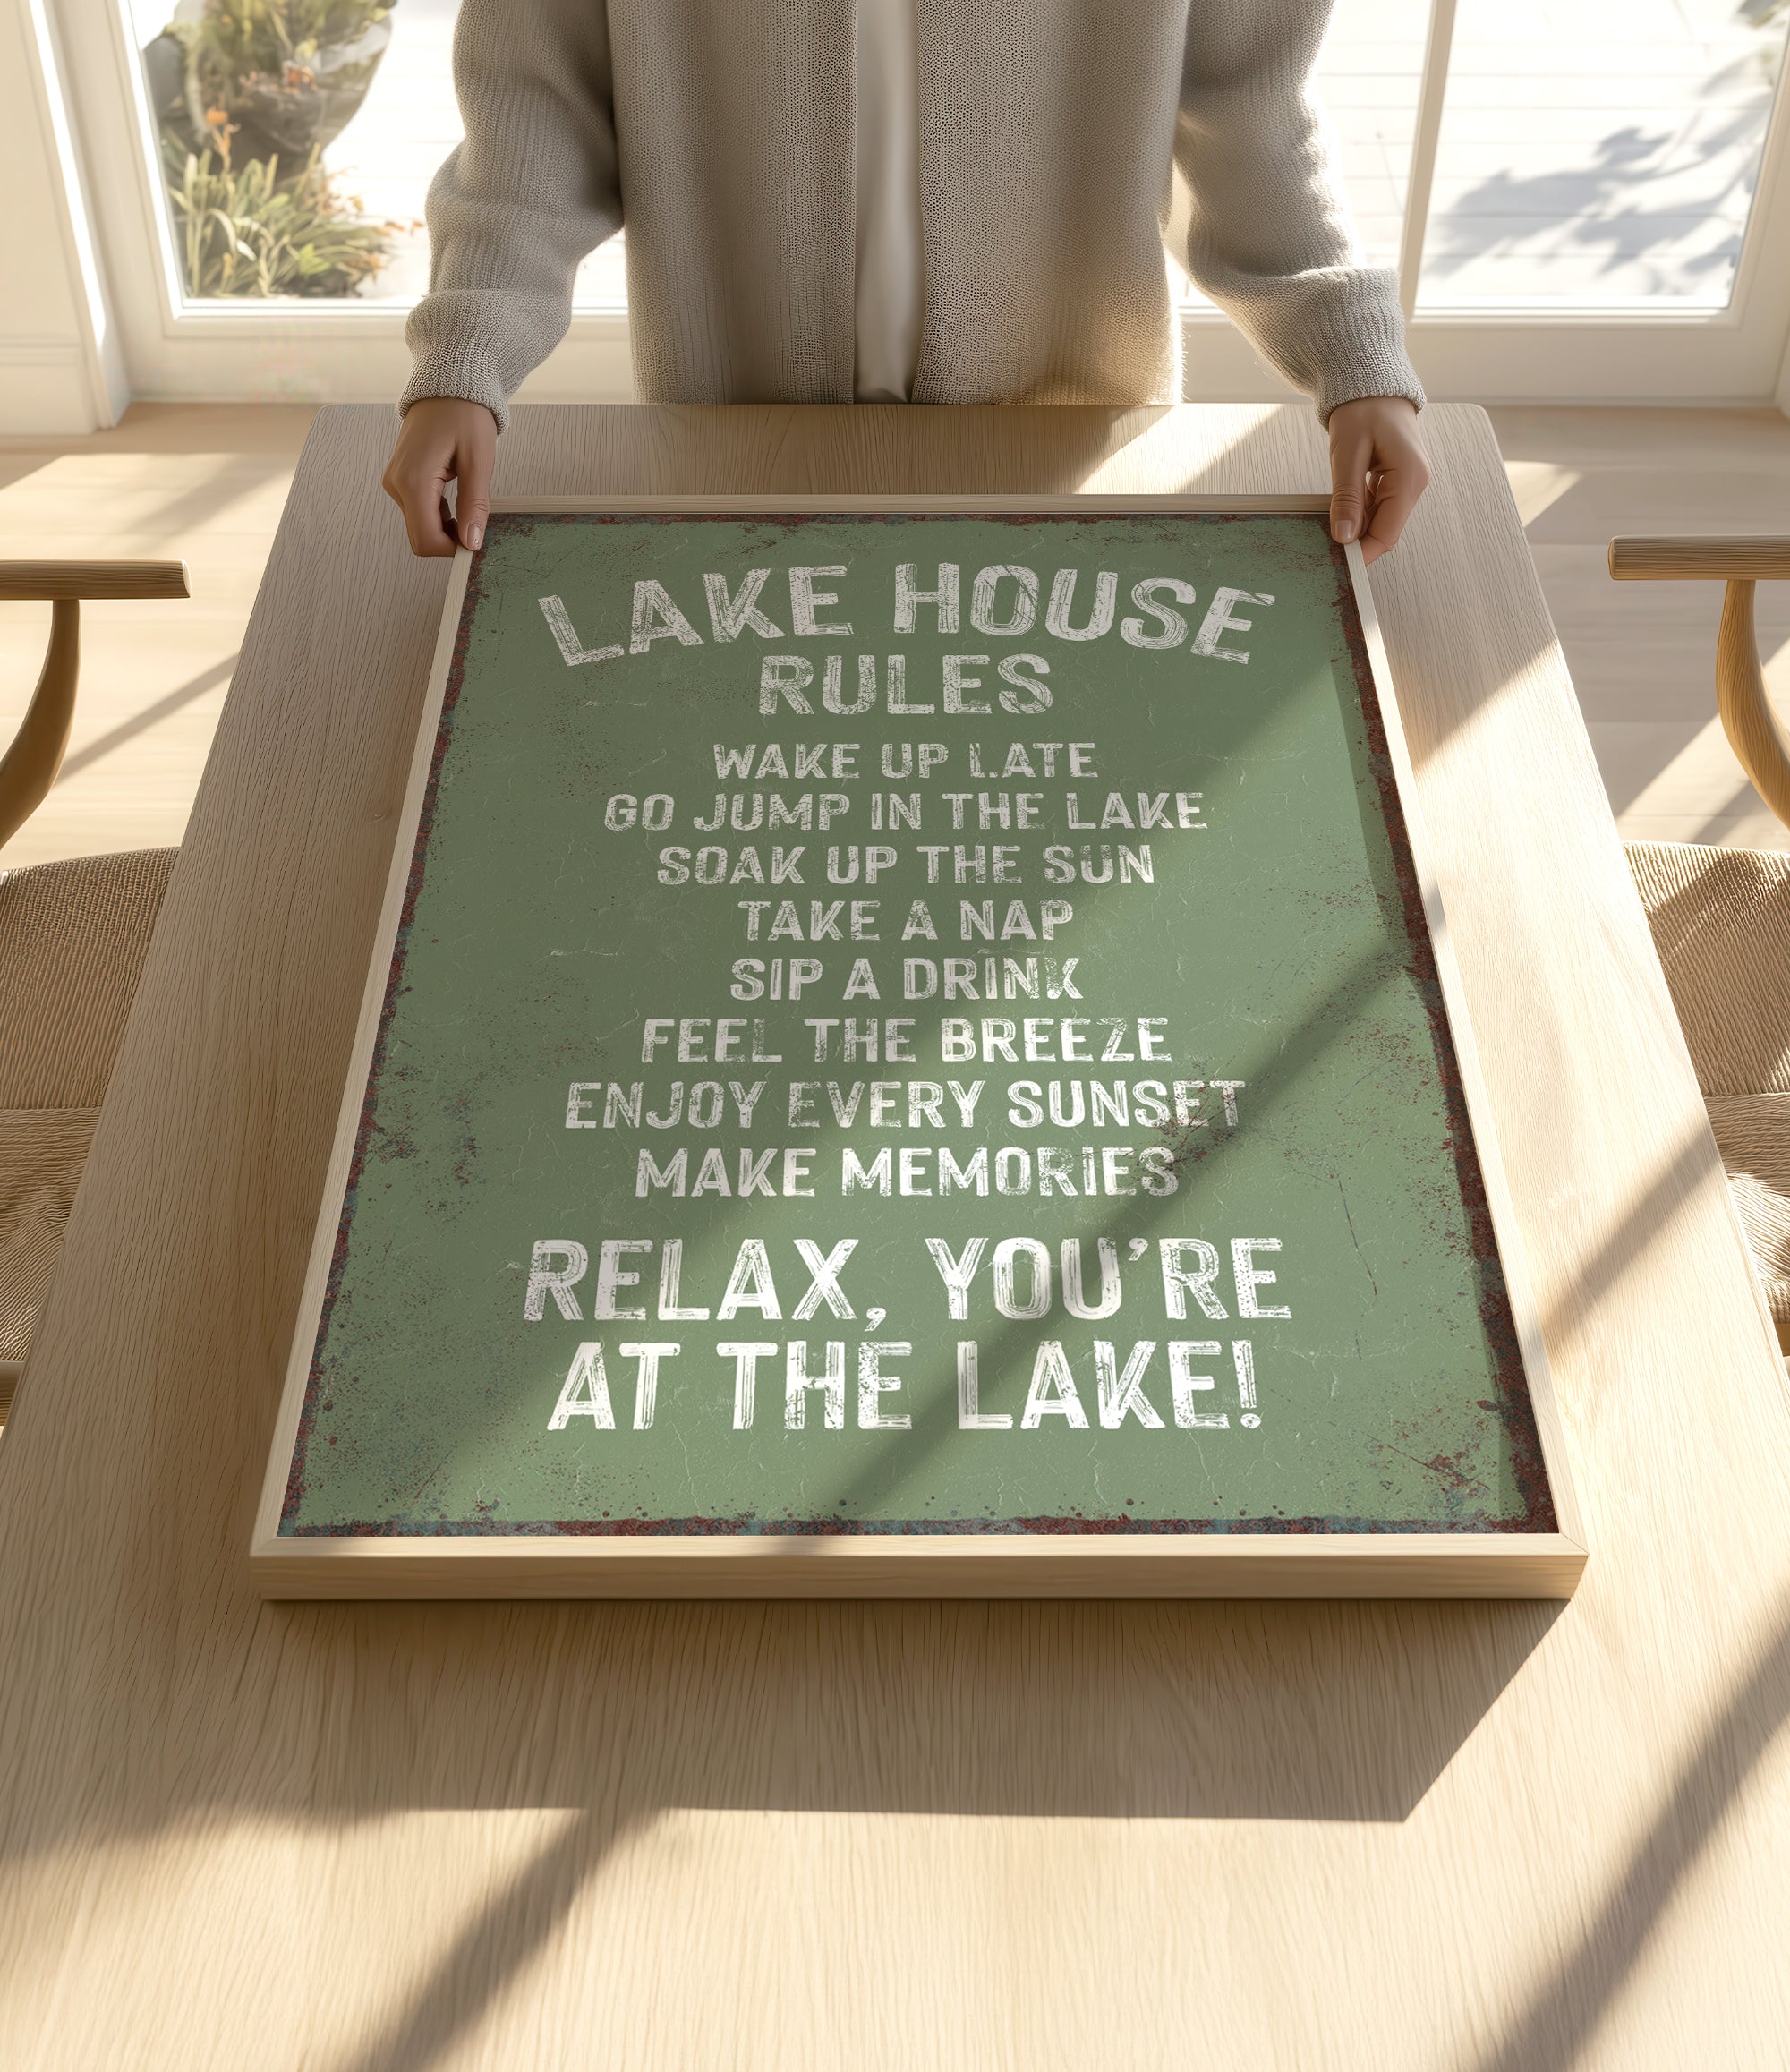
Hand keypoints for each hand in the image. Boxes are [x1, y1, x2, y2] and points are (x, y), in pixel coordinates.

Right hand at [382, 397, 496, 556]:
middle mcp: (396, 484)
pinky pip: (418, 511)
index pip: (426, 540)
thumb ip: (474, 506)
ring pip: (420, 526)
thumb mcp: (478, 462)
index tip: (476, 541)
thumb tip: (471, 543)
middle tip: (475, 520)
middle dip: (449, 538)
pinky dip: (438, 514)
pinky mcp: (398, 479)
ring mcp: (394, 481)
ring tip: (466, 500)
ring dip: (445, 525)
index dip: (452, 549)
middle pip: (420, 537)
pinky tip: (455, 496)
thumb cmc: (465, 415)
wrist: (448, 386)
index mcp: (413, 481)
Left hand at [1327, 397, 1429, 564]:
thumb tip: (1344, 537)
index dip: (1364, 553)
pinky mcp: (1398, 478)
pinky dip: (1360, 511)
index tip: (1339, 566)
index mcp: (1410, 477)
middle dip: (1358, 541)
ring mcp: (1409, 481)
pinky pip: (1379, 505)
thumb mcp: (1348, 454)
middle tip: (1326, 548)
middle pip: (1386, 529)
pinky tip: (1342, 507)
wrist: (1372, 382)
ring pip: (1381, 519)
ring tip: (1330, 523)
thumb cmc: (1362, 408)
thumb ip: (1347, 498)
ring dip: (1357, 525)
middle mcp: (1415, 482)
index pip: (1388, 533)